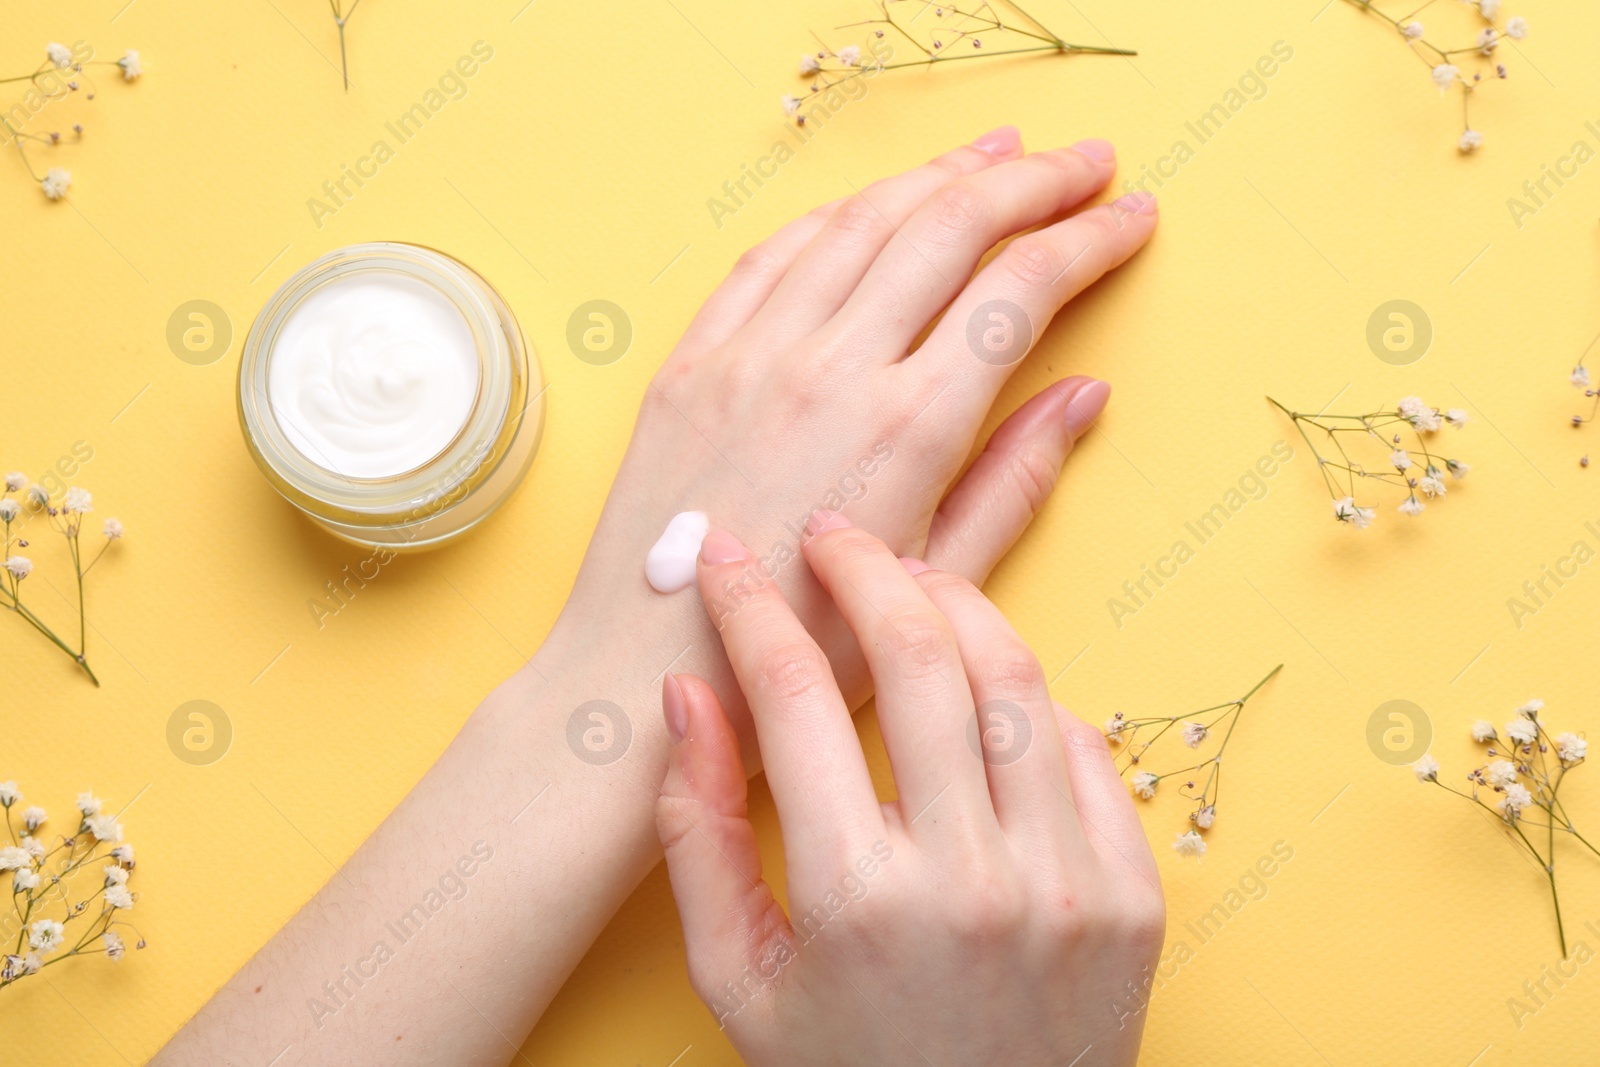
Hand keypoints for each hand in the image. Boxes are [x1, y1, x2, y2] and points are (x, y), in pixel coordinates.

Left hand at [552, 127, 1156, 750]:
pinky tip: (872, 205)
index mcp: (906, 430)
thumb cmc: (795, 659)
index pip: (1019, 291)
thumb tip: (1082, 394)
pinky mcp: (692, 361)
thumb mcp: (929, 588)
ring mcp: (750, 355)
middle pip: (949, 227)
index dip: (1089, 240)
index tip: (1136, 215)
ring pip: (861, 221)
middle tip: (1088, 161)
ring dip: (939, 174)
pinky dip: (835, 215)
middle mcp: (829, 370)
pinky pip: (771, 255)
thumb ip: (1012, 482)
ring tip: (998, 153)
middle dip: (1033, 180)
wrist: (639, 675)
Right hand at [655, 519, 1163, 1066]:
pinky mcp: (1133, 892)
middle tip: (831, 536)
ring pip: (1017, 679)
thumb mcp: (738, 978)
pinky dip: (1026, 696)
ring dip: (955, 605)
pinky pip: (1085, 747)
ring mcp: (1069, 882)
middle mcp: (975, 879)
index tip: (725, 556)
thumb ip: (698, 833)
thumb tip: (686, 695)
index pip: (796, 698)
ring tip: (907, 584)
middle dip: (866, 567)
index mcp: (858, 901)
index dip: (751, 608)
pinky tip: (981, 685)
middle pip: (924, 655)